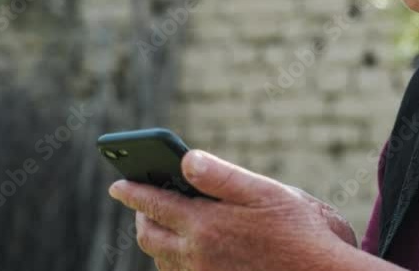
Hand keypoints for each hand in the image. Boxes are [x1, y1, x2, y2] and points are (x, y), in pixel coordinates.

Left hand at [108, 149, 356, 270]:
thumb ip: (222, 176)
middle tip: (141, 204)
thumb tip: (186, 158)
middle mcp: (198, 255)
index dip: (132, 191)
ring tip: (163, 224)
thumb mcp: (267, 192)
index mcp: (206, 224)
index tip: (117, 183)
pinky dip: (174, 260)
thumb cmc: (300, 231)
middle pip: (149, 238)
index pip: (154, 204)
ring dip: (156, 240)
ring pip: (162, 261)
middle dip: (140, 217)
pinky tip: (189, 251)